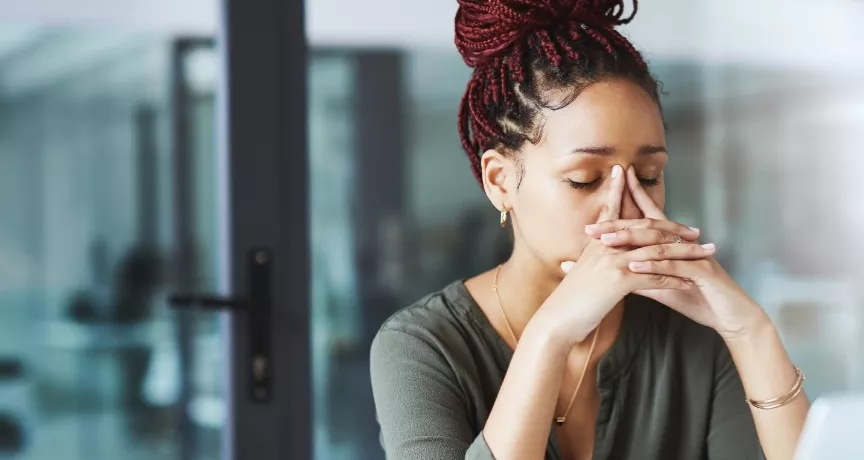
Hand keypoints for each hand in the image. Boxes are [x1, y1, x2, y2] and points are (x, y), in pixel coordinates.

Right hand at [532, 165, 713, 346]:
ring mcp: (612, 261)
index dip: (623, 192)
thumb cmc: (569, 300)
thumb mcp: (580, 273)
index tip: (632, 176)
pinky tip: (690, 283)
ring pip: (657, 252)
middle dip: (674, 228)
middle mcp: (605, 246)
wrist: (557, 320)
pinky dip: (674, 279)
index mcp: (596, 243)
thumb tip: (600, 252)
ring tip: (705, 254)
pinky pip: (654, 276)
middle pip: (646, 229)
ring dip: (685, 253)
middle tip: (696, 231)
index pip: (614, 211)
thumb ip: (593, 259)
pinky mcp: (619, 280)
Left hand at [583, 166, 767, 338]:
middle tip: (591, 228)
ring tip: (606, 241)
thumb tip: (615, 271)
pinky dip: (652, 266)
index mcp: (674, 244)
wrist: (731, 317)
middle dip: (619, 225)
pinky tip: (633, 267)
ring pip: (659, 242)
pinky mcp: (702, 272)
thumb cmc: (698, 299)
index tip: (608, 190)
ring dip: (631, 240)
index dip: (631, 199)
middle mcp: (684, 244)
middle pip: (648, 227)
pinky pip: (674, 267)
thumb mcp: (663, 287)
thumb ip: (641, 277)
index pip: (649, 217)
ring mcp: (694, 255)